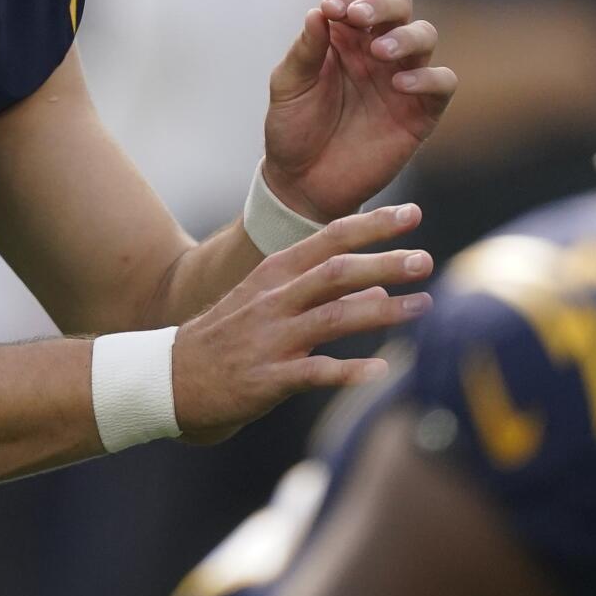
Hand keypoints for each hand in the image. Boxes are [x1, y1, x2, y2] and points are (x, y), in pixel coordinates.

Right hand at [171, 204, 432, 443]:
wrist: (169, 379)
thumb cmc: (227, 337)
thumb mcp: (266, 299)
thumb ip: (321, 289)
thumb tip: (382, 285)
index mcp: (274, 273)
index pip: (329, 238)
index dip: (373, 226)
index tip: (412, 216)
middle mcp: (275, 299)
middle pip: (337, 272)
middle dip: (384, 263)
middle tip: (425, 260)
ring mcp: (271, 338)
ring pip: (334, 317)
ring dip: (383, 310)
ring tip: (422, 305)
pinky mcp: (268, 378)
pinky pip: (315, 372)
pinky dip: (349, 370)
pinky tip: (380, 371)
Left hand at [262, 0, 457, 221]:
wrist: (303, 183)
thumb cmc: (293, 129)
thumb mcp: (288, 86)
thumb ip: (305, 50)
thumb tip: (319, 11)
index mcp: (344, 36)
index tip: (333, 9)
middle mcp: (376, 50)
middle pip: (399, 4)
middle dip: (383, 3)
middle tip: (360, 17)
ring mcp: (401, 77)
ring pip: (425, 35)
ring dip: (406, 36)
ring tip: (380, 52)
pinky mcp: (420, 111)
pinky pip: (442, 82)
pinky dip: (428, 77)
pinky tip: (401, 84)